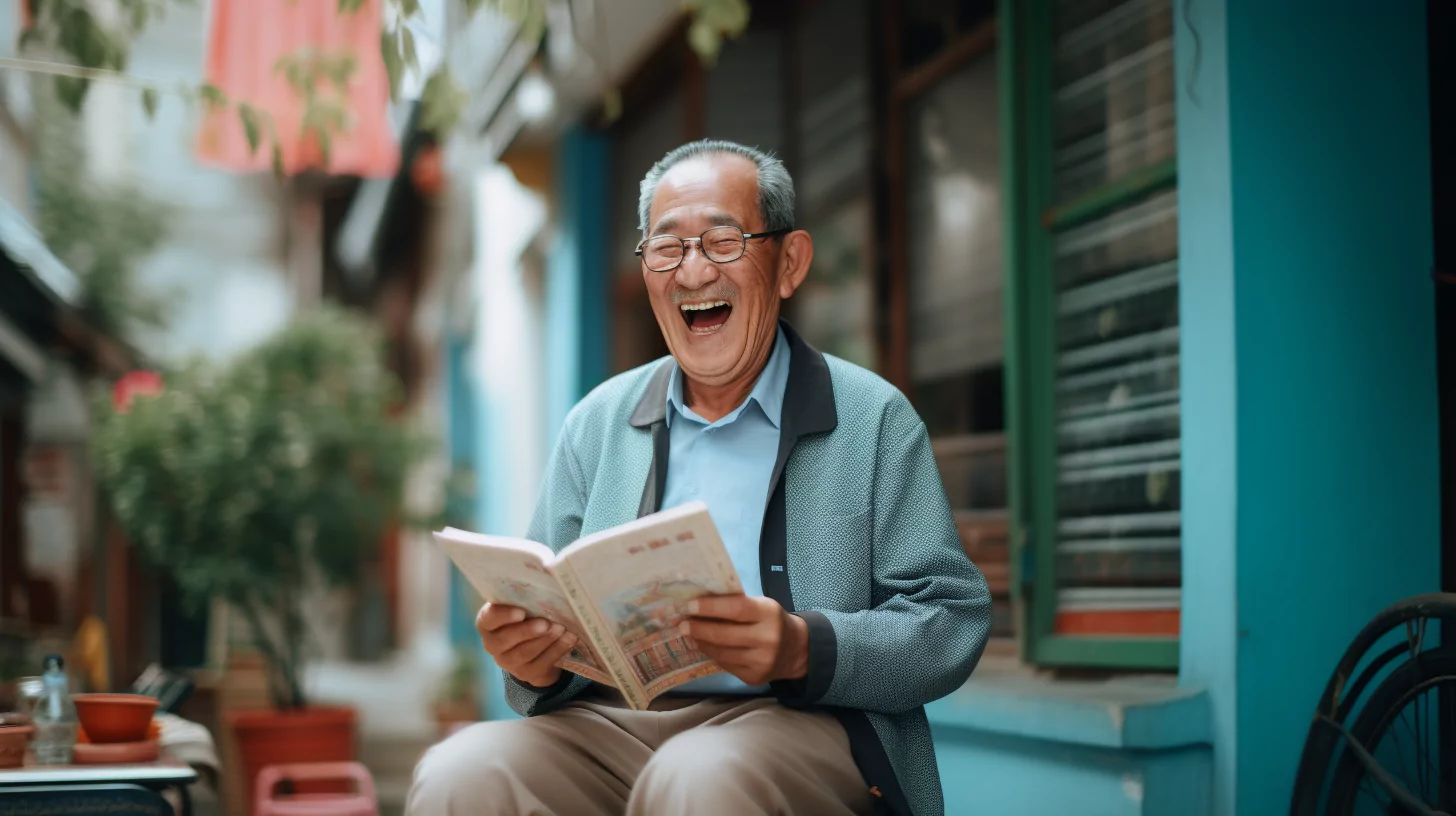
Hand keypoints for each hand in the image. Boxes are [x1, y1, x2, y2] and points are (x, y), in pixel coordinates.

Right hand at [476, 603, 577, 687]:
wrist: (534, 647)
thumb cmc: (526, 617)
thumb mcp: (521, 607)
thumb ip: (524, 600)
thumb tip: (544, 588)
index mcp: (487, 623)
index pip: (488, 618)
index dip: (503, 615)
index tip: (521, 612)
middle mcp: (493, 644)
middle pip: (505, 639)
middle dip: (527, 631)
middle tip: (545, 623)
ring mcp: (508, 662)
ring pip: (524, 653)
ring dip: (545, 640)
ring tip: (560, 628)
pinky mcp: (526, 673)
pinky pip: (541, 663)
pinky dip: (557, 650)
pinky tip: (569, 639)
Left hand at [679, 595, 808, 685]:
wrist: (796, 650)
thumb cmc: (771, 621)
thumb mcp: (761, 606)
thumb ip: (735, 605)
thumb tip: (698, 605)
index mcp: (769, 613)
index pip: (735, 609)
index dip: (710, 608)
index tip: (689, 606)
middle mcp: (768, 638)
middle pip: (724, 634)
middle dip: (699, 628)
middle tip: (681, 623)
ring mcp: (762, 661)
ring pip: (721, 652)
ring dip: (701, 642)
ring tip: (689, 634)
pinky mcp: (755, 677)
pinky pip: (725, 665)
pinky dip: (712, 654)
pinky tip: (704, 646)